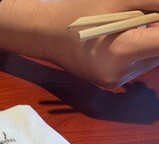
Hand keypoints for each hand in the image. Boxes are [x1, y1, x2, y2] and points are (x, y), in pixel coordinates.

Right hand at [0, 0, 158, 87]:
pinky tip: (121, 40)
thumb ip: (153, 4)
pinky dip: (138, 51)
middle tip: (141, 16)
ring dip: (149, 42)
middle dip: (156, 33)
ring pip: (152, 59)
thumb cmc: (82, 11)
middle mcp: (120, 73)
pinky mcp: (112, 84)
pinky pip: (139, 66)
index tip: (155, 19)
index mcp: (122, 50)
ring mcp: (115, 81)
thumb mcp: (121, 0)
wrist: (48, 34)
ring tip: (129, 26)